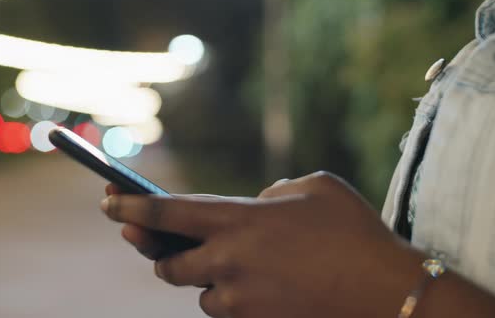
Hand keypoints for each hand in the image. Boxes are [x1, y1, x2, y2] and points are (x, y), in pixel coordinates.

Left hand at [102, 172, 423, 317]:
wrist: (387, 294)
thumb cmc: (354, 232)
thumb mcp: (314, 188)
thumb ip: (273, 193)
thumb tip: (255, 204)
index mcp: (237, 219)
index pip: (165, 212)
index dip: (130, 206)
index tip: (107, 201)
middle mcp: (228, 261)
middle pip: (166, 264)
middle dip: (162, 256)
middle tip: (165, 247)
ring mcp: (239, 299)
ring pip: (200, 293)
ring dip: (208, 280)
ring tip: (236, 266)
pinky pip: (228, 311)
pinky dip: (234, 297)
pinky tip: (264, 286)